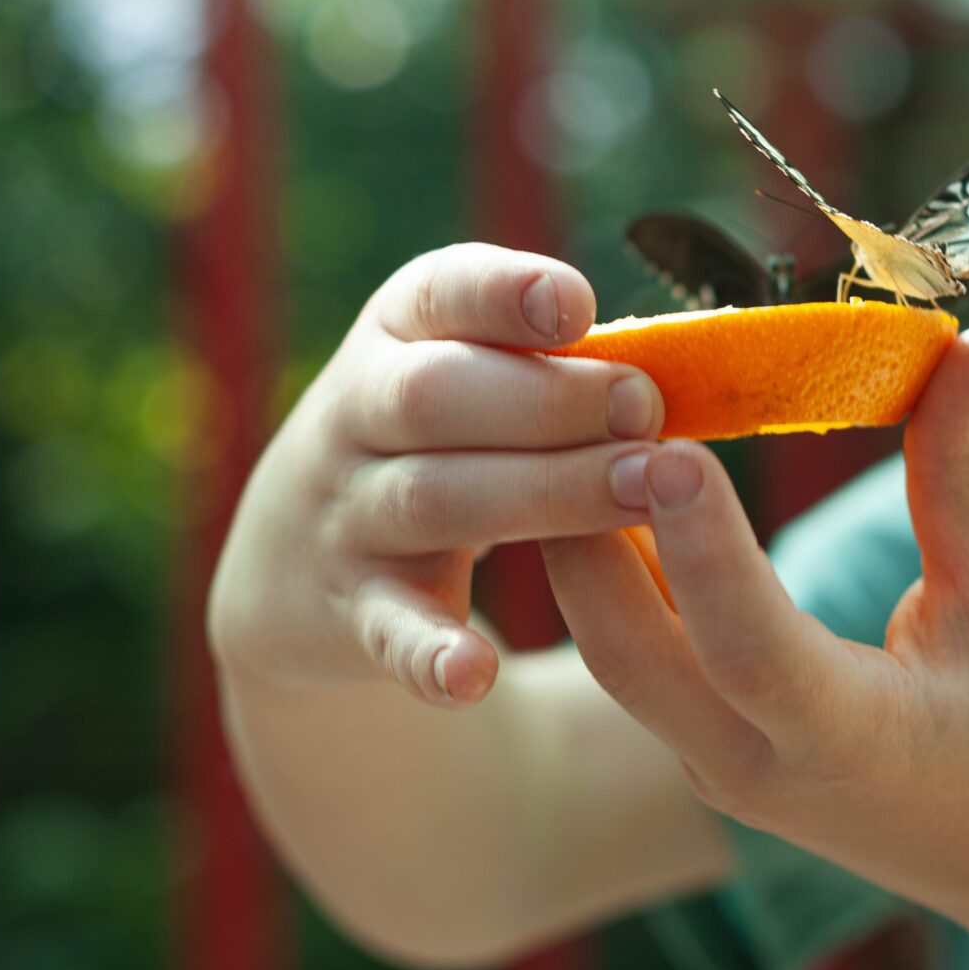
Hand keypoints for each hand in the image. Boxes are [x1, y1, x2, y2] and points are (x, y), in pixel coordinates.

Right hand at [206, 244, 664, 708]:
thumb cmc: (431, 438)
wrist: (288, 558)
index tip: (578, 307)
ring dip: (541, 494)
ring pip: (433, 498)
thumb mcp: (462, 370)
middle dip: (548, 400)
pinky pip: (387, 630)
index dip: (504, 294)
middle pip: (437, 396)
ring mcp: (348, 513)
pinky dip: (429, 653)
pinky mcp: (350, 610)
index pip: (439, 292)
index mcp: (397, 333)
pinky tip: (477, 676)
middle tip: (646, 411)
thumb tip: (680, 363)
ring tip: (640, 492)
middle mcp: (358, 411)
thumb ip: (547, 360)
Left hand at [540, 328, 968, 939]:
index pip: (750, 648)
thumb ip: (968, 475)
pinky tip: (602, 475)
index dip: (703, 548)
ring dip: (581, 543)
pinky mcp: (706, 753)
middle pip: (628, 654)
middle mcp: (759, 770)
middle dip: (585, 531)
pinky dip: (611, 570)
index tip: (670, 446)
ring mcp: (719, 771)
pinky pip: (634, 658)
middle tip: (583, 403)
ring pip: (613, 653)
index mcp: (852, 744)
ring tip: (572, 418)